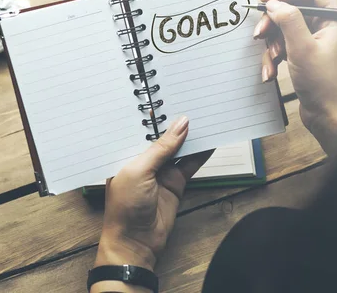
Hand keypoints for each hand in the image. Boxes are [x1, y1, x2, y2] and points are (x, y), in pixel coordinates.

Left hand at [92, 116, 210, 291]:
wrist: (135, 243)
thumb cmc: (126, 205)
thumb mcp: (140, 170)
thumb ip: (162, 147)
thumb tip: (182, 123)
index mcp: (125, 152)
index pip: (141, 127)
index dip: (155, 112)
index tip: (170, 92)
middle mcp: (142, 159)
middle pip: (162, 136)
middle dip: (175, 121)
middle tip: (192, 99)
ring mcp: (160, 171)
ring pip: (178, 149)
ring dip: (191, 136)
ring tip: (206, 115)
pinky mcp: (175, 183)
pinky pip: (189, 164)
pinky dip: (200, 154)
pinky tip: (211, 141)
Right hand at [255, 0, 336, 155]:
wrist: (329, 117)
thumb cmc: (324, 84)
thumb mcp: (302, 48)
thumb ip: (288, 20)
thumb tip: (275, 4)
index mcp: (334, 20)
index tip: (269, 1)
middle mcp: (326, 28)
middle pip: (294, 10)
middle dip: (274, 22)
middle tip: (259, 33)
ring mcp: (315, 44)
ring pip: (285, 31)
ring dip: (272, 45)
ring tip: (271, 60)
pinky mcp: (305, 58)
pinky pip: (284, 48)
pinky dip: (274, 59)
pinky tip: (270, 73)